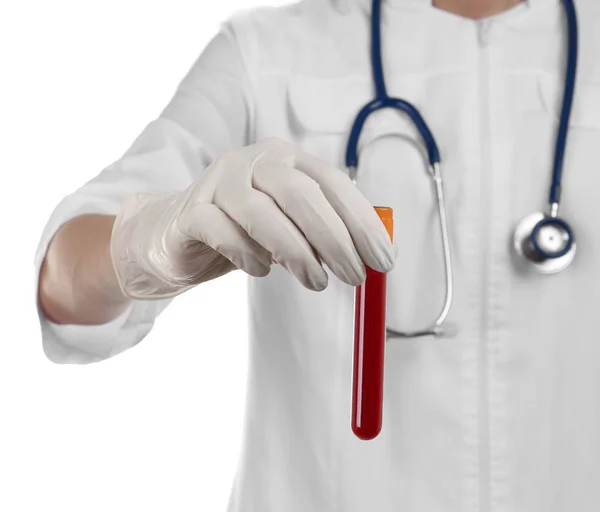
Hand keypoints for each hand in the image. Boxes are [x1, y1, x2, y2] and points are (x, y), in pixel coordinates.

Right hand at [110, 138, 394, 298]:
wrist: (178, 233)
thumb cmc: (246, 231)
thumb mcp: (292, 228)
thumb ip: (327, 234)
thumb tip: (376, 255)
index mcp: (286, 159)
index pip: (332, 183)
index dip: (362, 222)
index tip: (384, 260)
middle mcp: (254, 161)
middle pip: (300, 193)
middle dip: (334, 239)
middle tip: (355, 277)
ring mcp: (218, 182)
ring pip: (261, 211)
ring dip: (296, 252)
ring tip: (316, 282)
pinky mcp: (190, 211)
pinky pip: (222, 231)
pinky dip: (247, 254)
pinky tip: (260, 270)